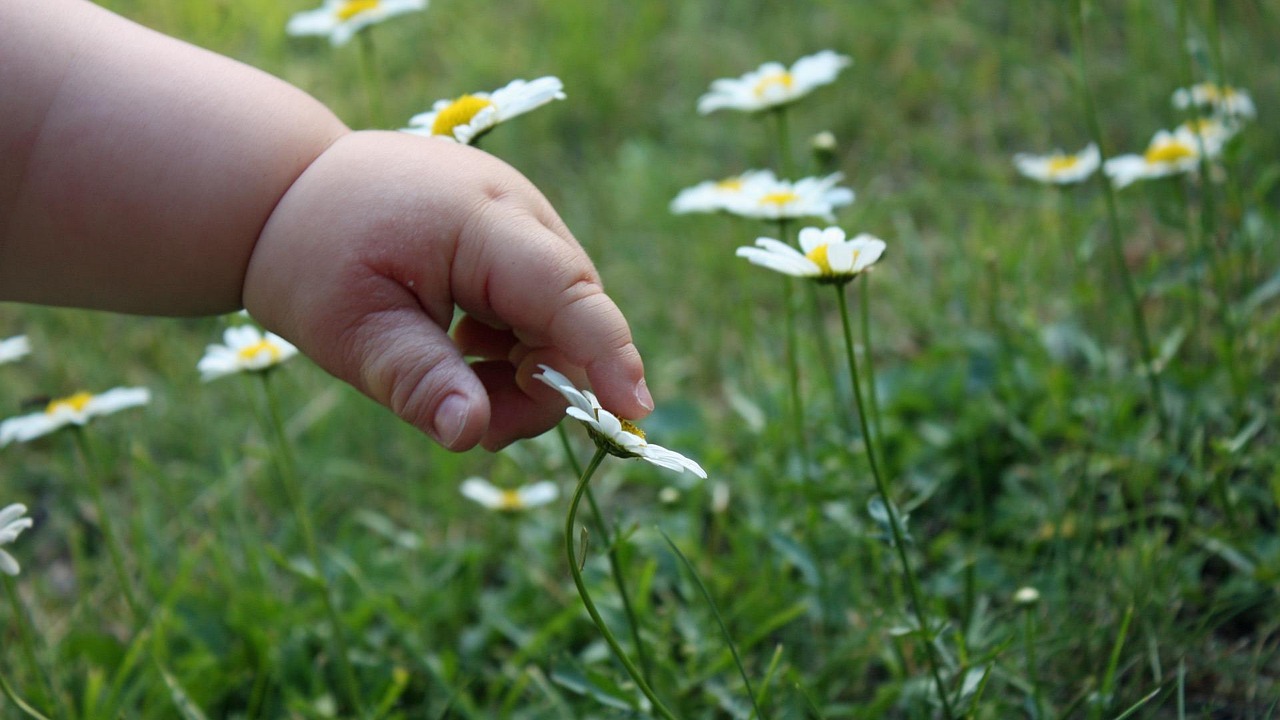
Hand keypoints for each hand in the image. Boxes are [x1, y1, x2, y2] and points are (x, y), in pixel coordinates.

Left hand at [243, 131, 652, 449]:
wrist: (287, 189)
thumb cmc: (312, 254)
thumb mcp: (349, 329)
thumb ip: (418, 380)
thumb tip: (472, 436)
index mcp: (481, 220)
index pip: (565, 291)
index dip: (604, 353)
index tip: (632, 409)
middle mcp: (519, 212)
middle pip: (571, 317)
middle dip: (540, 386)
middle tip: (479, 427)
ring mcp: (521, 222)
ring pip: (559, 320)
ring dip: (520, 373)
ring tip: (449, 382)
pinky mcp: (514, 240)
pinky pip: (539, 308)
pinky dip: (511, 349)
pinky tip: (458, 352)